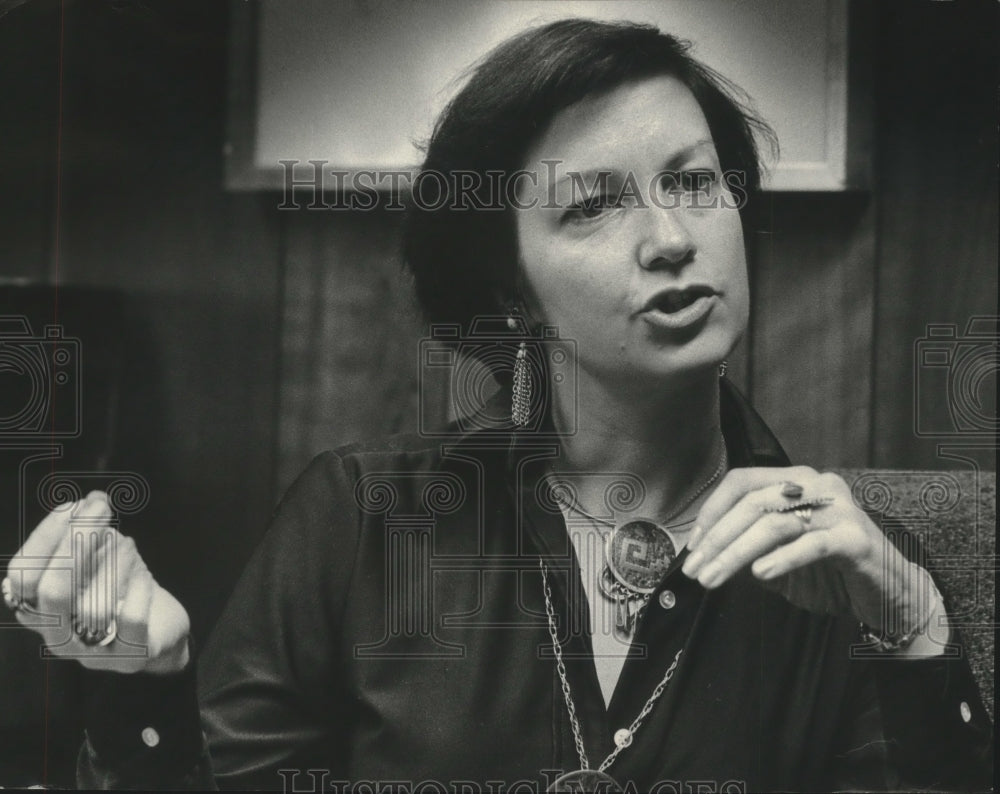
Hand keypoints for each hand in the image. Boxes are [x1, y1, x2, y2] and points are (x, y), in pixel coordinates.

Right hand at [3, 491, 190, 673]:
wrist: (161, 628)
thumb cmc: (121, 588)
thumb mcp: (101, 556)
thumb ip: (90, 532)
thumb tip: (91, 500)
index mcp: (39, 610)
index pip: (22, 576)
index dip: (45, 537)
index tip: (74, 506)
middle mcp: (57, 636)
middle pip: (51, 592)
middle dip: (76, 543)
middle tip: (102, 510)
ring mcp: (91, 653)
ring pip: (93, 607)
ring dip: (113, 563)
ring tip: (127, 543)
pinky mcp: (129, 657)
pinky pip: (130, 622)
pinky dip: (139, 591)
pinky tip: (145, 576)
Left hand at [680, 467, 946, 651]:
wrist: (889, 595)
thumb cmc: (830, 574)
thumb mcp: (777, 560)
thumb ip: (747, 549)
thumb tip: (704, 553)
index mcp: (795, 481)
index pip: (741, 482)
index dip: (711, 512)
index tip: (692, 547)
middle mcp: (817, 485)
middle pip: (752, 503)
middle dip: (717, 539)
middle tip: (695, 572)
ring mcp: (839, 509)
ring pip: (775, 524)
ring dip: (737, 554)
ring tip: (713, 579)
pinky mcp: (856, 539)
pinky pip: (812, 544)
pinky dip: (782, 559)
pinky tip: (759, 574)